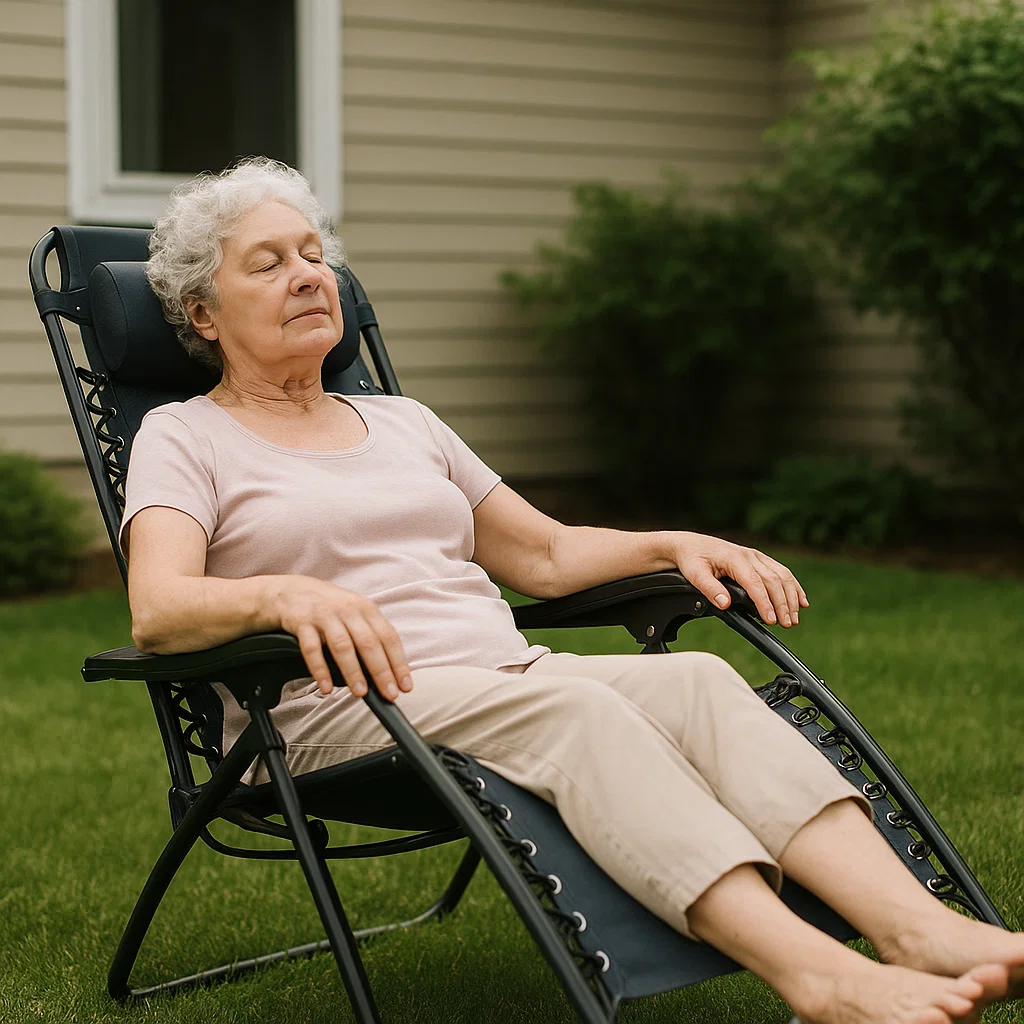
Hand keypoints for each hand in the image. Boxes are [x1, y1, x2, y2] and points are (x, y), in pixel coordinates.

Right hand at [268, 576, 412, 699]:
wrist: (289, 591)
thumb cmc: (327, 608)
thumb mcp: (353, 613)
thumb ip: (369, 636)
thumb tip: (388, 671)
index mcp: (365, 608)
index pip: (388, 637)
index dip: (398, 662)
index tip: (404, 685)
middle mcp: (347, 610)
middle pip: (368, 642)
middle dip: (381, 671)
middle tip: (388, 694)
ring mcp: (324, 615)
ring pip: (342, 645)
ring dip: (353, 671)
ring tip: (360, 692)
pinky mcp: (302, 622)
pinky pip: (311, 649)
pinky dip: (320, 670)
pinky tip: (326, 687)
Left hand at [671, 533, 807, 626]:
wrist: (690, 544)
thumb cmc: (691, 559)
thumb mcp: (694, 574)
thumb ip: (709, 589)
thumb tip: (725, 604)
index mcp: (734, 559)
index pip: (755, 583)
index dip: (765, 603)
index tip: (771, 620)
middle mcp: (749, 556)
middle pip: (774, 580)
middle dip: (783, 604)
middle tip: (787, 624)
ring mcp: (756, 556)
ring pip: (782, 576)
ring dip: (791, 597)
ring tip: (794, 618)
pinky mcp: (759, 559)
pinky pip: (781, 572)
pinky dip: (793, 586)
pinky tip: (801, 601)